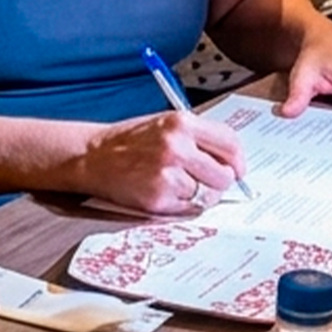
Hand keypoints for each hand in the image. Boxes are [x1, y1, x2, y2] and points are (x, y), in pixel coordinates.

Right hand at [79, 111, 246, 216]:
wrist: (93, 157)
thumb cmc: (131, 141)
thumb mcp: (166, 125)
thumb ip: (199, 137)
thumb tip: (232, 162)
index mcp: (181, 123)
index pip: (230, 143)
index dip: (238, 161)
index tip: (236, 170)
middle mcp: (176, 147)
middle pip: (224, 175)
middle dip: (219, 181)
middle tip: (206, 180)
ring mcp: (167, 174)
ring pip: (208, 194)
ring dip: (200, 194)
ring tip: (179, 185)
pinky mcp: (158, 198)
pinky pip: (189, 208)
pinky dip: (183, 205)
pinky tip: (166, 192)